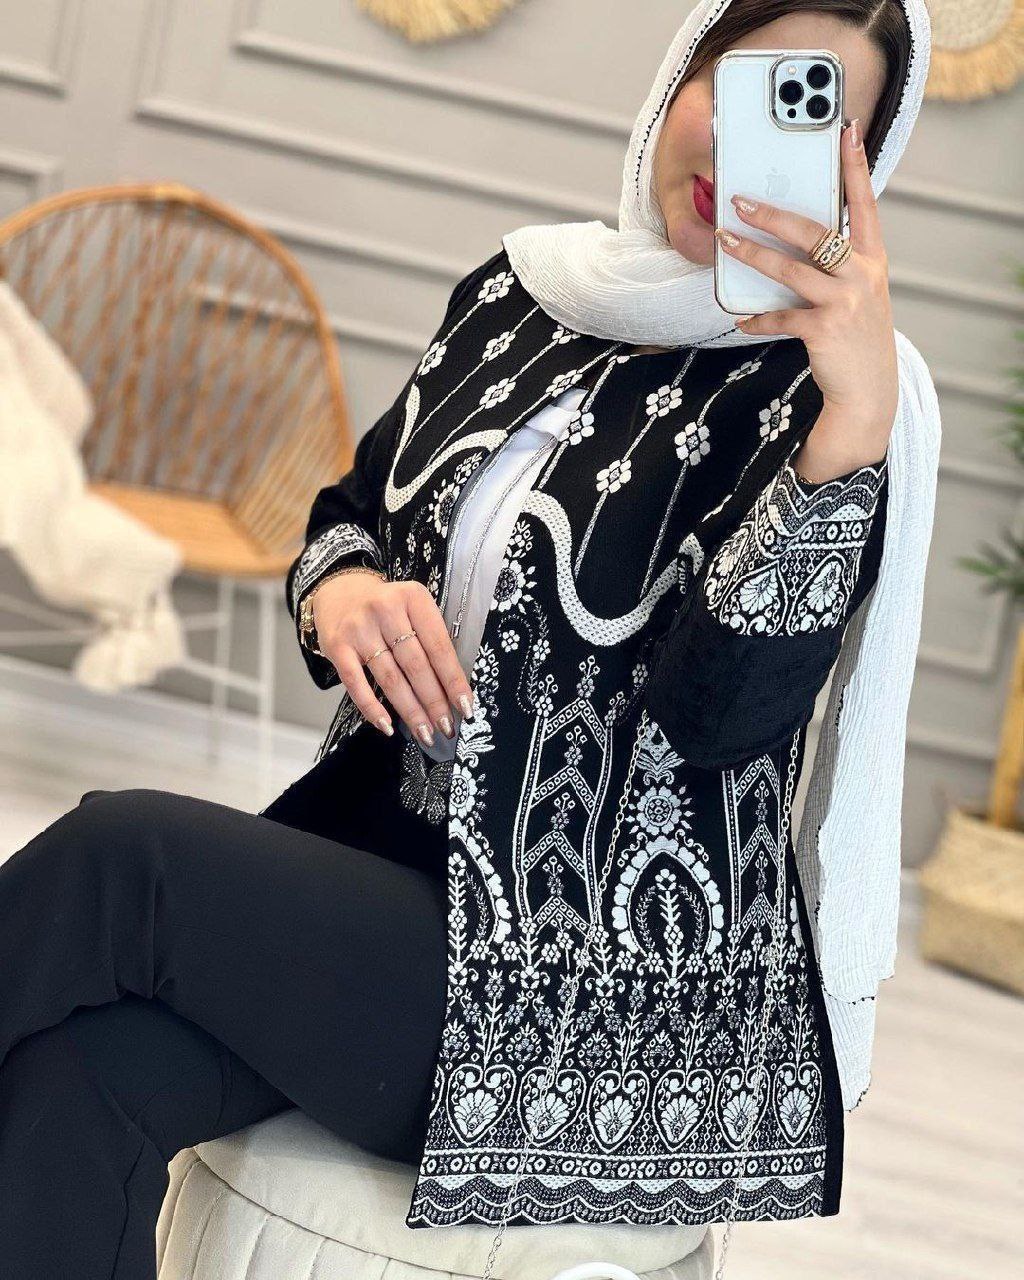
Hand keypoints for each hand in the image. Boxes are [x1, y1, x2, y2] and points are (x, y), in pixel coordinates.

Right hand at [312, 570, 472, 745]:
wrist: (340, 591)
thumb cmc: (387, 607)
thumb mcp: (414, 608)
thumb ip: (431, 638)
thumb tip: (452, 689)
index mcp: (413, 598)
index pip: (438, 646)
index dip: (453, 680)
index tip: (465, 707)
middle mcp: (386, 610)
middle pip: (416, 666)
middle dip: (434, 702)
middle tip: (446, 727)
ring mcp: (359, 629)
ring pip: (390, 679)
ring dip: (410, 710)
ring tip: (425, 732)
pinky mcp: (337, 646)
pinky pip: (356, 684)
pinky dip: (372, 708)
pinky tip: (387, 726)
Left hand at [715, 118, 897, 473]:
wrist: (868, 391)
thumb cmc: (856, 337)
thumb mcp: (859, 294)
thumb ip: (837, 265)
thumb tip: (790, 240)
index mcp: (872, 258)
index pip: (863, 203)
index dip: (854, 166)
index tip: (845, 130)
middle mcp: (863, 274)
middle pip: (814, 232)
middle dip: (774, 213)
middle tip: (740, 200)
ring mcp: (846, 302)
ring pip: (790, 268)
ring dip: (752, 254)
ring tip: (724, 242)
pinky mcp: (824, 330)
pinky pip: (781, 316)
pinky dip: (757, 319)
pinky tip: (741, 319)